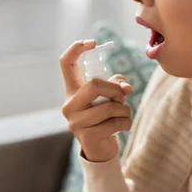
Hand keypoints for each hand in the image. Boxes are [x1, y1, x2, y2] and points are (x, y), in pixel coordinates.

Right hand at [59, 40, 133, 161]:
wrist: (100, 148)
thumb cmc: (106, 116)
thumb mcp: (111, 96)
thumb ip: (118, 85)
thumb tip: (126, 89)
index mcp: (72, 90)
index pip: (65, 63)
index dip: (76, 48)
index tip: (93, 43)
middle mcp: (69, 104)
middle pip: (94, 85)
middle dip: (115, 90)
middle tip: (122, 97)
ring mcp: (75, 122)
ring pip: (109, 106)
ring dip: (124, 109)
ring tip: (123, 115)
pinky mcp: (86, 136)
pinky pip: (115, 123)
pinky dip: (126, 123)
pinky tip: (122, 127)